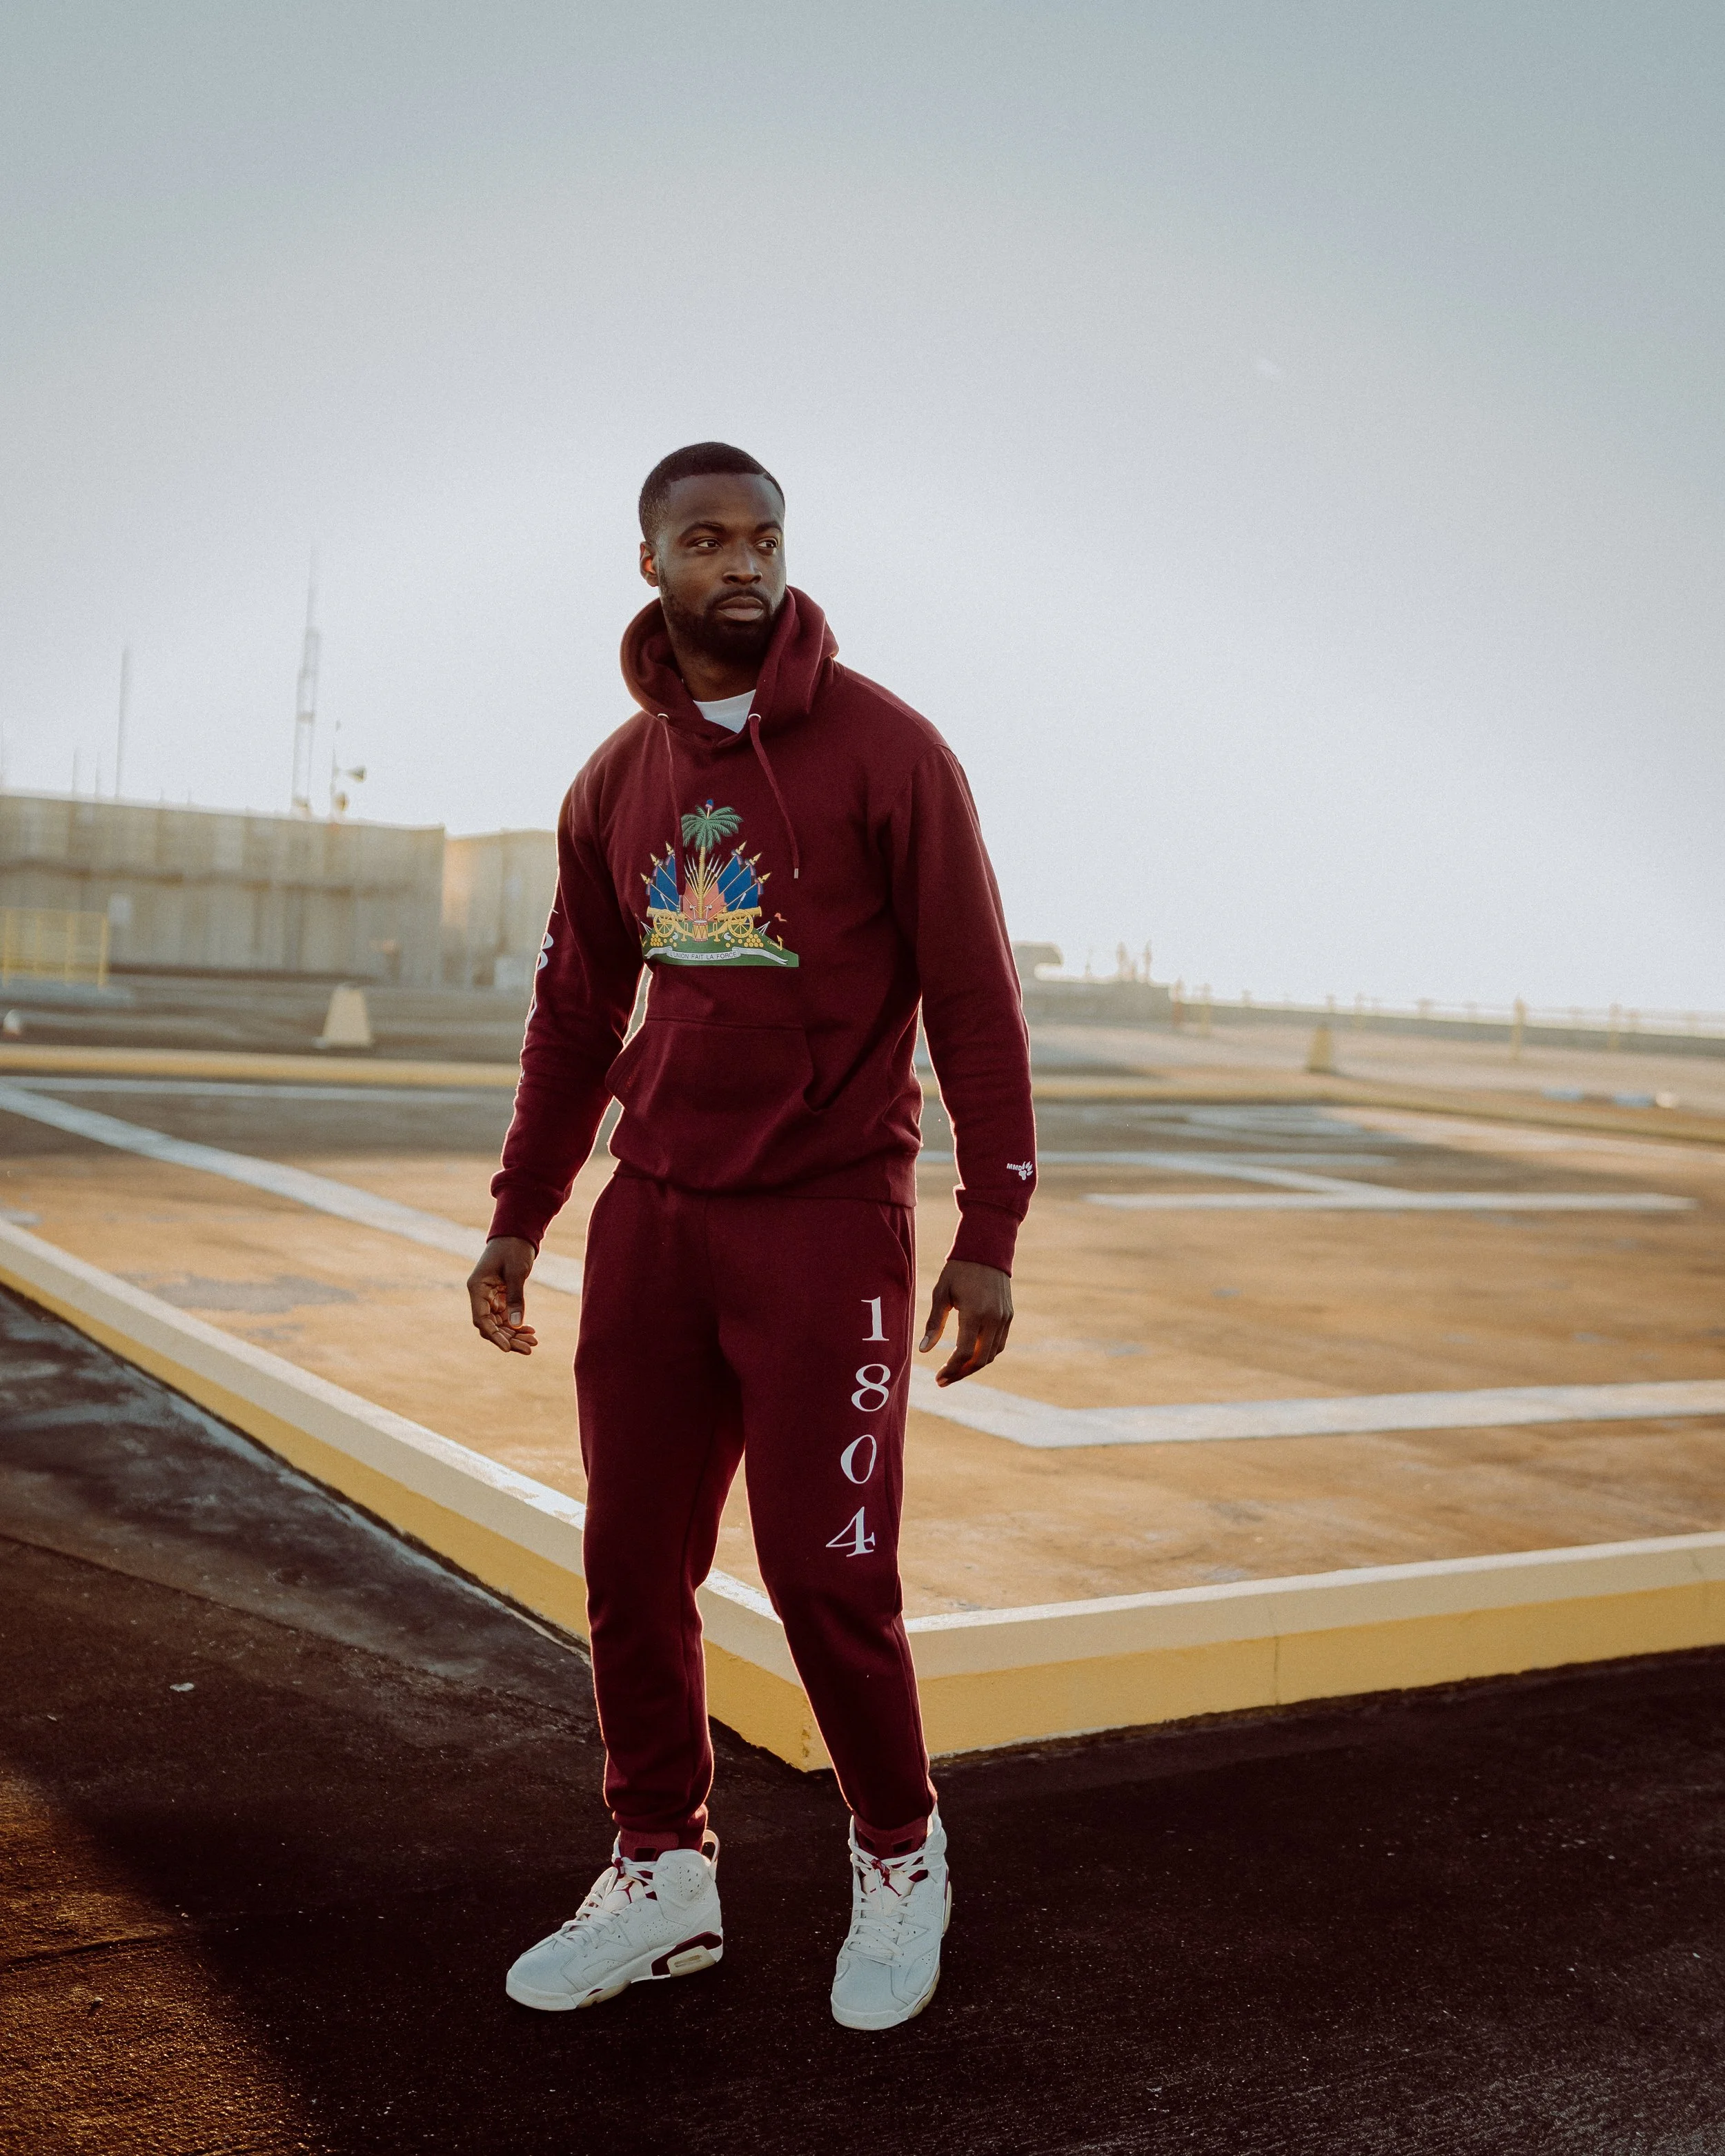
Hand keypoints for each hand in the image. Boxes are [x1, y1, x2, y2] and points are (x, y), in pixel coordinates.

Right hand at [467, 1236, 538, 1354]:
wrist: (517, 1233)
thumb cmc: (514, 1249)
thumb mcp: (516, 1272)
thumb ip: (516, 1298)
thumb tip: (516, 1325)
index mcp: (477, 1288)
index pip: (481, 1319)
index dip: (494, 1336)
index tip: (508, 1348)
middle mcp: (480, 1295)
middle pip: (491, 1325)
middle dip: (508, 1338)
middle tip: (529, 1348)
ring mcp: (489, 1297)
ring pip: (499, 1324)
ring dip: (514, 1334)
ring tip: (533, 1343)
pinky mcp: (500, 1297)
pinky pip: (506, 1316)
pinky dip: (517, 1324)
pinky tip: (530, 1330)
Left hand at [918, 1260, 1012, 1385]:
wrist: (986, 1250)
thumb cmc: (958, 1270)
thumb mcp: (941, 1294)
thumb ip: (934, 1323)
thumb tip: (923, 1350)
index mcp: (974, 1312)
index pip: (964, 1352)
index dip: (951, 1369)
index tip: (938, 1377)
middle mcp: (993, 1318)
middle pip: (980, 1359)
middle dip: (961, 1373)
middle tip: (944, 1380)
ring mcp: (1004, 1318)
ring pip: (992, 1354)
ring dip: (974, 1366)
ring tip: (955, 1370)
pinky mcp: (1008, 1316)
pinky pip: (999, 1344)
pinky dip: (985, 1354)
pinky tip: (970, 1356)